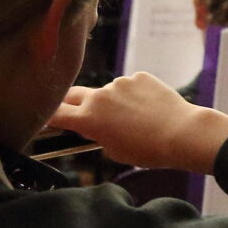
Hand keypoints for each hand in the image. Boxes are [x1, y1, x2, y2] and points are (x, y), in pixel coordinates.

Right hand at [49, 72, 227, 172]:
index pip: (56, 114)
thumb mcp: (114, 151)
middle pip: (74, 94)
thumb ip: (96, 136)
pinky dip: (133, 95)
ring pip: (107, 92)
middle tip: (78, 112)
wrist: (181, 133)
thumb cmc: (147, 150)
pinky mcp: (138, 76)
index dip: (48, 117)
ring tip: (134, 118)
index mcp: (88, 119)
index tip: (46, 118)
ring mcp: (119, 83)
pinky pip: (129, 85)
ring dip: (112, 102)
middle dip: (71, 103)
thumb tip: (91, 127)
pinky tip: (148, 108)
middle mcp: (99, 96)